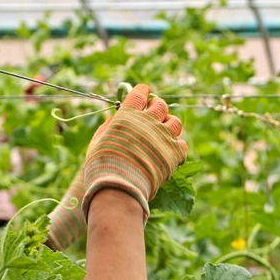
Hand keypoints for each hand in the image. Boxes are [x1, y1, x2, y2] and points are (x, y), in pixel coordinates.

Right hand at [47, 83, 186, 249]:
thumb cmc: (102, 167)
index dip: (143, 91)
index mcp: (128, 115)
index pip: (139, 94)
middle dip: (157, 105)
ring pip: (175, 122)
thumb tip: (114, 118)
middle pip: (160, 105)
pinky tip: (170, 149)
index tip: (144, 91)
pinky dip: (177, 145)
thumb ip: (107, 127)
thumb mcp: (97, 142)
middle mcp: (148, 121)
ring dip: (170, 123)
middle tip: (154, 110)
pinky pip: (182, 143)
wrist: (119, 188)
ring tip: (164, 129)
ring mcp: (164, 136)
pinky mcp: (175, 153)